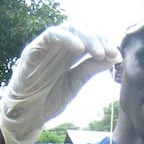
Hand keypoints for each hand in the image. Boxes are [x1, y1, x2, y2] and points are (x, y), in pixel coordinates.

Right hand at [0, 23, 120, 143]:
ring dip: (87, 37)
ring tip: (99, 52)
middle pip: (83, 30)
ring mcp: (46, 46)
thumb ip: (91, 69)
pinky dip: (67, 38)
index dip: (105, 44)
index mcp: (70, 54)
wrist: (27, 116)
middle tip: (109, 53)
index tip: (116, 56)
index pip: (91, 39)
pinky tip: (80, 48)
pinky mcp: (34, 50)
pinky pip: (51, 35)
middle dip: (99, 39)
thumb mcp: (75, 84)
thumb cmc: (48, 100)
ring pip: (69, 28)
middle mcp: (59, 47)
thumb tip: (115, 57)